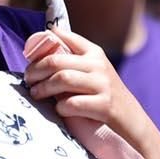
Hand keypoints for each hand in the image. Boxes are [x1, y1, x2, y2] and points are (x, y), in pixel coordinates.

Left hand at [23, 28, 141, 130]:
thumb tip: (43, 42)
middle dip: (36, 70)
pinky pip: (72, 104)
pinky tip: (59, 110)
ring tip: (36, 94)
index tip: (28, 56)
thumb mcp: (93, 71)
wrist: (131, 121)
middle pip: (56, 61)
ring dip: (43, 88)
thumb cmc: (105, 95)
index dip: (42, 45)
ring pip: (62, 79)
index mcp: (94, 53)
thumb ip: (72, 59)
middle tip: (28, 79)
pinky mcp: (104, 106)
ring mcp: (102, 85)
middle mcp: (99, 65)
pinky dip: (60, 107)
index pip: (64, 38)